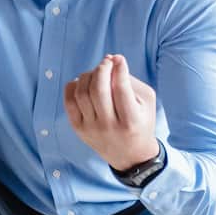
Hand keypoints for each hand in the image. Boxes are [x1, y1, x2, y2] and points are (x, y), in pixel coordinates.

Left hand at [64, 55, 159, 169]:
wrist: (130, 155)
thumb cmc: (140, 122)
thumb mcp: (146, 102)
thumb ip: (131, 81)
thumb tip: (112, 59)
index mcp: (131, 120)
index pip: (120, 88)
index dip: (119, 69)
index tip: (119, 59)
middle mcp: (109, 126)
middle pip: (98, 89)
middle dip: (102, 69)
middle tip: (106, 62)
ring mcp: (91, 128)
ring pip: (82, 93)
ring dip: (88, 75)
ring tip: (96, 72)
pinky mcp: (79, 129)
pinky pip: (69, 102)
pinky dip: (73, 86)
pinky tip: (82, 82)